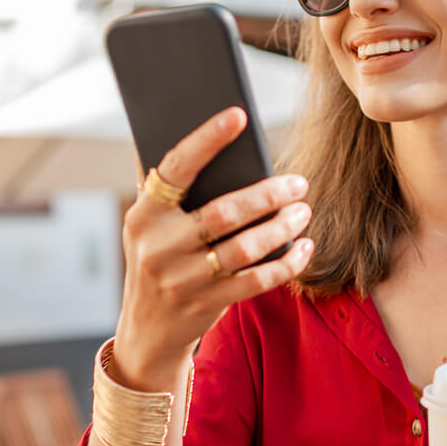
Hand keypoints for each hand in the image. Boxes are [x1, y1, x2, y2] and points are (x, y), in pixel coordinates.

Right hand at [112, 106, 313, 389]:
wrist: (147, 330)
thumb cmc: (157, 259)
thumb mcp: (148, 225)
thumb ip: (164, 186)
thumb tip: (188, 127)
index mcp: (143, 215)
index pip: (176, 168)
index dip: (206, 140)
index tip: (238, 115)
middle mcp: (158, 246)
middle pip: (223, 212)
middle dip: (268, 195)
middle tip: (299, 183)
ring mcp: (182, 279)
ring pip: (245, 247)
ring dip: (282, 228)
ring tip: (303, 211)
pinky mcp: (207, 303)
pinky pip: (256, 280)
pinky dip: (286, 263)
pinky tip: (303, 247)